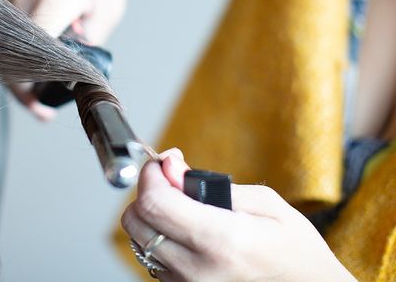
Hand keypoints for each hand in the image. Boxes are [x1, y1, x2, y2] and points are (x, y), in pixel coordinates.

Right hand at [2, 0, 125, 118]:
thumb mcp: (110, 1)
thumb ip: (92, 37)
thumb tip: (73, 65)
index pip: (32, 49)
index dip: (33, 82)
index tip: (42, 103)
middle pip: (9, 52)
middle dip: (22, 85)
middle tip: (40, 105)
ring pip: (2, 42)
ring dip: (19, 66)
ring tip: (40, 83)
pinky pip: (5, 27)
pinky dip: (16, 46)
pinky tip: (35, 55)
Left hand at [121, 149, 355, 281]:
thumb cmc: (295, 249)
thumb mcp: (266, 203)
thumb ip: (209, 184)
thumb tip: (170, 166)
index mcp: (221, 242)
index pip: (155, 204)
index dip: (152, 174)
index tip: (164, 161)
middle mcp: (197, 270)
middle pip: (136, 221)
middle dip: (147, 190)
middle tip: (171, 179)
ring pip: (138, 239)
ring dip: (150, 214)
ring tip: (181, 204)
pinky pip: (151, 257)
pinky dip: (158, 236)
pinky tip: (184, 228)